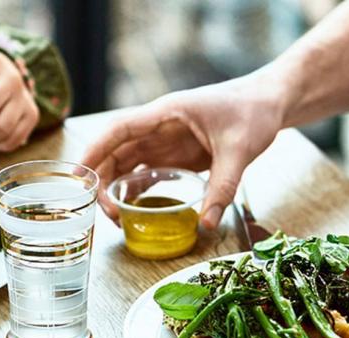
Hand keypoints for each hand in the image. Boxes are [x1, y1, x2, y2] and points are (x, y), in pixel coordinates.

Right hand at [81, 75, 284, 228]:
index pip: (119, 130)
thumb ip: (223, 187)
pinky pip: (151, 172)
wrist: (270, 103)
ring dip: (119, 187)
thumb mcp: (239, 151)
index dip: (95, 151)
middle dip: (104, 179)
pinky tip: (135, 210)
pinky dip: (139, 189)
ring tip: (117, 217)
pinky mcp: (180, 154)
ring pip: (131, 163)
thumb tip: (206, 223)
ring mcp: (169, 140)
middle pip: (118, 151)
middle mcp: (161, 127)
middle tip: (105, 212)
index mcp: (167, 114)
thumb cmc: (253, 113)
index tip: (78, 176)